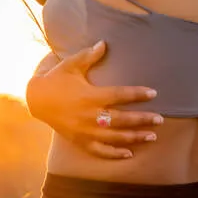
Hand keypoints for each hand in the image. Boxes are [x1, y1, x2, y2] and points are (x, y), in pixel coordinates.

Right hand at [25, 41, 162, 158]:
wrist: (37, 100)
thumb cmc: (57, 80)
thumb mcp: (71, 65)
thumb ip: (89, 56)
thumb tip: (104, 43)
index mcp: (90, 95)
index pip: (119, 95)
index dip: (137, 94)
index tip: (153, 93)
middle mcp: (90, 115)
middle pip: (122, 120)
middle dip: (142, 120)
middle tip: (160, 119)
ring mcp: (85, 131)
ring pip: (115, 138)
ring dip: (135, 137)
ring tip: (152, 136)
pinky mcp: (80, 141)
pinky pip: (100, 151)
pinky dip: (115, 154)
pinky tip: (129, 153)